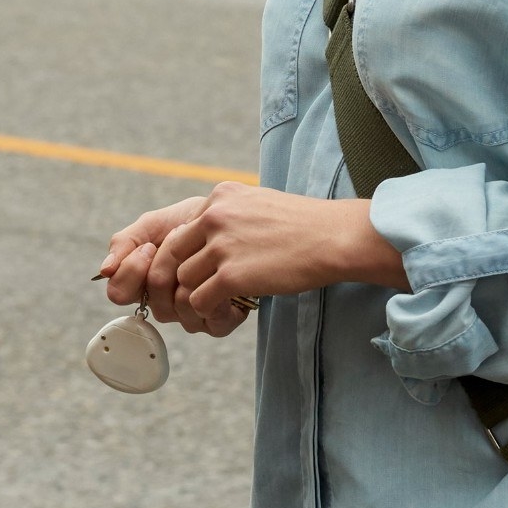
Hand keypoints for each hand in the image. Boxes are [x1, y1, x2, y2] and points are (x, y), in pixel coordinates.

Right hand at [98, 192, 257, 334]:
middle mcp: (164, 304)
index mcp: (142, 283)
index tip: (149, 246)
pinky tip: (217, 269)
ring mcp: (190, 315)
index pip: (119, 293)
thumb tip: (104, 270)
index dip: (132, 271)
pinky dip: (213, 291)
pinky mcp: (218, 321)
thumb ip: (125, 242)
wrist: (230, 219)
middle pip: (152, 304)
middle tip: (179, 242)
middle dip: (166, 267)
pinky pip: (209, 322)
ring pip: (178, 313)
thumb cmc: (190, 221)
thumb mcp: (153, 224)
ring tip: (202, 250)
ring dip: (189, 275)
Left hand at [148, 182, 407, 325]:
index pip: (180, 230)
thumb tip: (210, 236)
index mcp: (220, 197)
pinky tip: (228, 309)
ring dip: (197, 295)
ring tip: (217, 303)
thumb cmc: (305, 225)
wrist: (334, 238)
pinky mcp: (233, 275)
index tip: (197, 272)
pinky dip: (208, 310)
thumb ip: (231, 214)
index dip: (184, 256)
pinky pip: (199, 299)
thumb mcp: (259, 203)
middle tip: (196, 292)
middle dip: (181, 278)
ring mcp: (221, 246)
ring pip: (184, 280)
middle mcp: (214, 217)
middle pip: (173, 255)